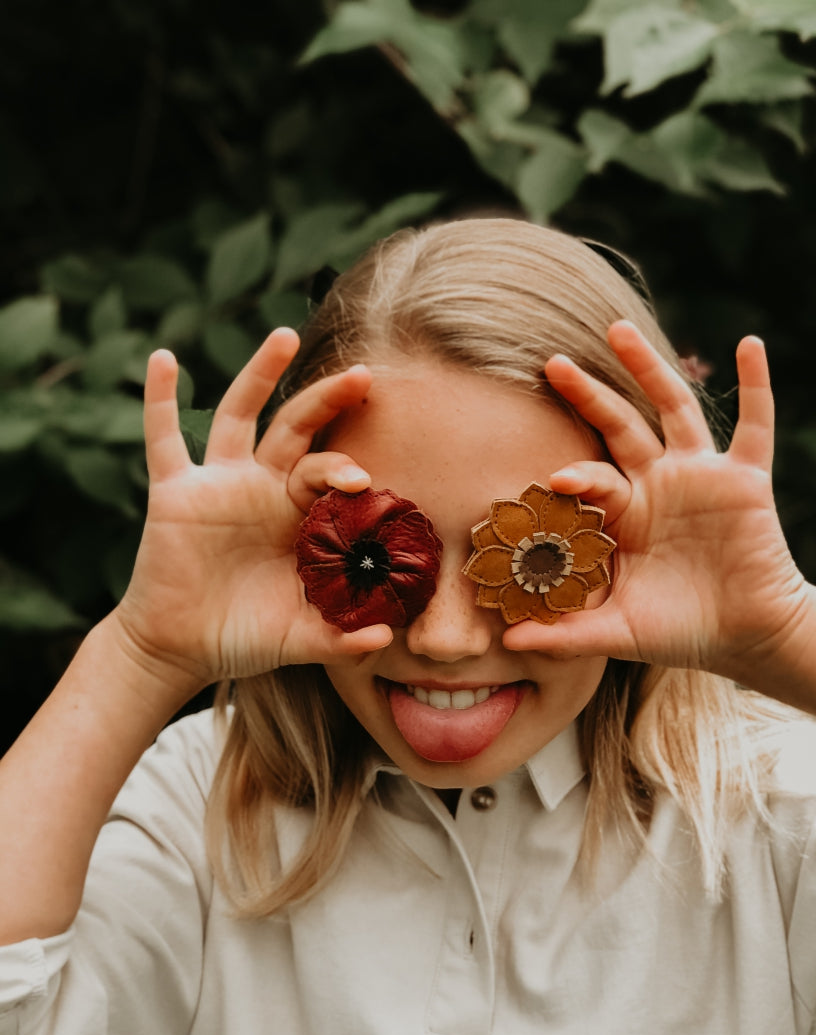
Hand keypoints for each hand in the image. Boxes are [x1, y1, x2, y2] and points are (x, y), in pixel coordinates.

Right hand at [114, 328, 391, 686]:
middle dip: (327, 400)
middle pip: (297, 429)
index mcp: (297, 515)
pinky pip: (163, 438)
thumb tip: (386, 639)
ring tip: (283, 335)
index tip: (364, 479)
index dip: (345, 471)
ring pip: (237, 415)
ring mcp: (217, 484)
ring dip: (260, 374)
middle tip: (363, 375)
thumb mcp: (300, 637)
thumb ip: (342, 637)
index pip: (328, 475)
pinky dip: (161, 399)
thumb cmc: (245, 637)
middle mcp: (261, 488)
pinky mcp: (174, 492)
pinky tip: (163, 359)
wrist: (182, 650)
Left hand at [503, 322, 807, 680]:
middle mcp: (657, 485)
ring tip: (618, 329)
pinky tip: (750, 344)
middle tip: (551, 363)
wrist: (745, 637)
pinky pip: (756, 425)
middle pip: (617, 427)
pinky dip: (756, 386)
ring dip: (648, 368)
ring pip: (673, 409)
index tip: (552, 477)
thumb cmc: (680, 631)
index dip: (573, 479)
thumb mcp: (617, 632)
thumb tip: (507, 644)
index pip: (589, 483)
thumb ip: (565, 634)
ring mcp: (700, 476)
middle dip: (587, 395)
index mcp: (625, 515)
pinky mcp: (744, 479)